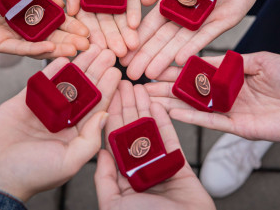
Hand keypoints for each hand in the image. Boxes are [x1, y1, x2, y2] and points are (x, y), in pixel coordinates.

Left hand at [0, 0, 89, 58]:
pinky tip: (51, 47)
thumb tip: (65, 4)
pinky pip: (18, 49)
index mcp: (32, 10)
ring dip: (57, 49)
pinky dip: (35, 49)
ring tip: (74, 50)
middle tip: (87, 45)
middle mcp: (23, 26)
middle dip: (70, 41)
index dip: (73, 27)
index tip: (88, 31)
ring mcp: (10, 36)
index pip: (57, 22)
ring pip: (37, 46)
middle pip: (51, 37)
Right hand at [0, 45, 121, 201]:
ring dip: (78, 66)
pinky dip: (52, 69)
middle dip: (96, 71)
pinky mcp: (25, 102)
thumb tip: (105, 115)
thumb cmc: (31, 174)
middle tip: (107, 51)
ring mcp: (44, 110)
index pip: (96, 106)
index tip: (117, 70)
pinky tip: (64, 55)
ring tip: (90, 47)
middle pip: (84, 91)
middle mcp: (62, 121)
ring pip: (65, 83)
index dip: (108, 88)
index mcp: (76, 134)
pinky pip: (42, 82)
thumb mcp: (69, 161)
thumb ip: (90, 138)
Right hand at [51, 0, 140, 56]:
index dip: (90, 34)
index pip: (85, 18)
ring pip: (121, 15)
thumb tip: (68, 12)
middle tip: (118, 55)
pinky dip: (134, 11)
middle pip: (105, 21)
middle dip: (111, 38)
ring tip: (130, 47)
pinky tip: (136, 26)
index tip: (93, 49)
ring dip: (125, 31)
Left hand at [95, 81, 213, 209]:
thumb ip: (105, 180)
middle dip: (127, 105)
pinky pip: (170, 138)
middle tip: (123, 81)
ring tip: (139, 86)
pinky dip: (164, 121)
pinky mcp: (179, 164)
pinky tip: (157, 104)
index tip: (108, 95)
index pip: (113, 140)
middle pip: (131, 130)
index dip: (111, 116)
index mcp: (122, 176)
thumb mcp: (113, 205)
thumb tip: (100, 153)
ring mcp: (159, 165)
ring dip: (144, 108)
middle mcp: (139, 168)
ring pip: (150, 130)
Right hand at [121, 0, 270, 79]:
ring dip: (165, 57)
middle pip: (162, 39)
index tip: (123, 53)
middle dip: (146, 56)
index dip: (138, 39)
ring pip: (180, 42)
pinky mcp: (222, 22)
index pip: (151, 25)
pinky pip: (205, 36)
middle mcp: (184, 16)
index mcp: (170, 3)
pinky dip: (192, 47)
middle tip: (131, 73)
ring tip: (151, 72)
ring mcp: (202, 21)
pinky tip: (179, 59)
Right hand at [146, 51, 279, 141]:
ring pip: (195, 108)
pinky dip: (191, 117)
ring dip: (171, 104)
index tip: (154, 64)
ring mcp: (231, 112)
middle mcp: (227, 96)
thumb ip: (232, 62)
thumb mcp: (260, 59)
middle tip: (140, 83)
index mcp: (231, 78)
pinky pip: (211, 122)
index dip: (175, 69)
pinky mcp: (239, 127)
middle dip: (164, 88)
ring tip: (147, 98)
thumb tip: (205, 59)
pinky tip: (172, 112)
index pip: (196, 73)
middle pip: (190, 92)